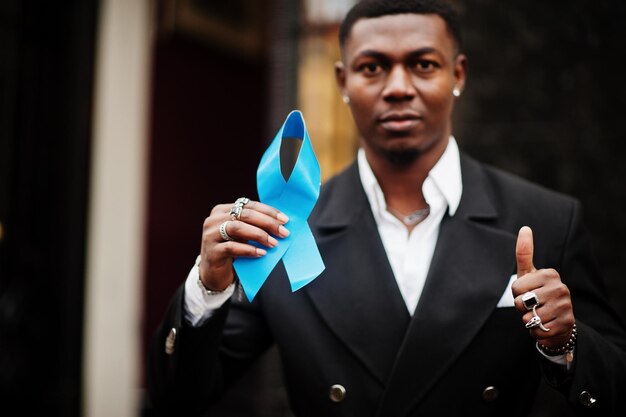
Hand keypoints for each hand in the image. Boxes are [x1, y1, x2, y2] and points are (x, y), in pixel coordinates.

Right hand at [199, 200, 289, 290]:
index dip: (268, 212)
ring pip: (237, 228)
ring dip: (259, 235)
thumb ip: (254, 225)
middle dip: (267, 223)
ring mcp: (210, 235)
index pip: (249, 205)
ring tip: (274, 243)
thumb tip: (281, 222)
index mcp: (222, 210)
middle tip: (283, 232)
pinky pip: (232, 247)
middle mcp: (214, 219)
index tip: (285, 220)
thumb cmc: (232, 250)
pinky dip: (248, 249)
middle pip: (244, 215)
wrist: (214, 273)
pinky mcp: (211, 251)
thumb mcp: (242, 234)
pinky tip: (261, 253)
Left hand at [512, 226, 575, 348]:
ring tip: (538, 315)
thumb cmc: (537, 293)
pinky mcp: (567, 323)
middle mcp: (561, 288)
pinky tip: (545, 325)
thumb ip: (524, 253)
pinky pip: (538, 331)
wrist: (557, 320)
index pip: (516, 287)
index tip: (527, 292)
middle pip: (521, 303)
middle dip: (521, 308)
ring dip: (529, 321)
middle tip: (533, 306)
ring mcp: (566, 306)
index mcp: (550, 274)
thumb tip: (525, 228)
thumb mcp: (528, 274)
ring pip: (529, 318)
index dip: (516, 294)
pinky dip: (536, 332)